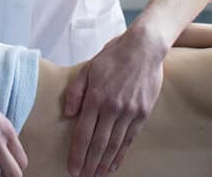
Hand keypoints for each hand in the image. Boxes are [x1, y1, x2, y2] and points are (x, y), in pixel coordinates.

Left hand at [62, 28, 167, 176]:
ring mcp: (129, 111)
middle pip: (99, 143)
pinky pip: (130, 139)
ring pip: (114, 144)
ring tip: (97, 175)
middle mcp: (112, 107)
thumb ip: (75, 91)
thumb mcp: (87, 68)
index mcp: (95, 97)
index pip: (83, 133)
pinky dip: (121, 154)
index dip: (77, 153)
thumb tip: (68, 114)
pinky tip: (115, 164)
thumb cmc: (113, 56)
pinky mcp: (142, 113)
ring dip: (104, 163)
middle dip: (89, 164)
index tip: (72, 168)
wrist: (143, 47)